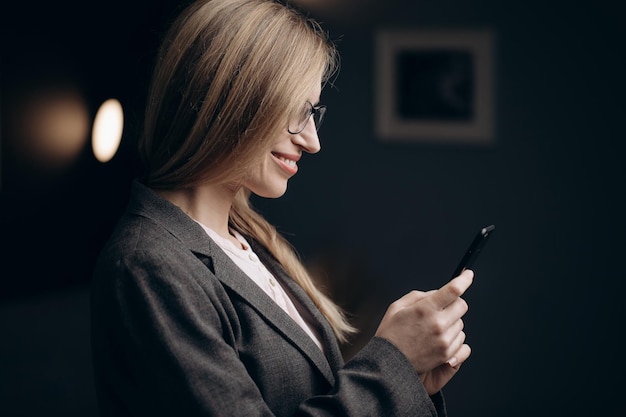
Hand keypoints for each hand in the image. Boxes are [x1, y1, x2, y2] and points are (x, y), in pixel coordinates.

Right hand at [374, 269, 473, 393]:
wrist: (389, 363)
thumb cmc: (391, 334)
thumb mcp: (397, 307)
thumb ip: (419, 296)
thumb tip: (436, 292)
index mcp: (425, 309)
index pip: (453, 290)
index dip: (464, 279)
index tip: (468, 275)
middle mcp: (438, 324)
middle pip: (462, 306)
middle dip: (454, 303)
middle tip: (442, 308)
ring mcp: (444, 340)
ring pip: (461, 324)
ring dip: (452, 322)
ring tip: (433, 328)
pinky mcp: (447, 354)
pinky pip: (460, 340)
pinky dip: (452, 337)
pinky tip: (436, 339)